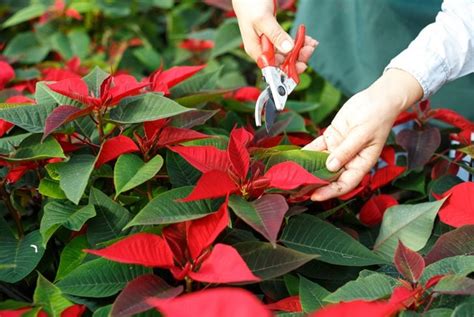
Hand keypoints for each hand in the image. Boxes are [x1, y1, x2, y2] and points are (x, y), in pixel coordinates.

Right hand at [232, 0, 317, 72]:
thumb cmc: (250, 4)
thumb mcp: (263, 20)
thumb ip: (275, 35)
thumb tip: (288, 49)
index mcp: (256, 50)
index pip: (273, 68)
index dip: (287, 70)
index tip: (302, 65)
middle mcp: (263, 49)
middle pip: (282, 62)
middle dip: (297, 58)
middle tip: (309, 49)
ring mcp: (269, 43)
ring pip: (287, 54)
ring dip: (300, 50)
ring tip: (311, 42)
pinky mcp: (275, 36)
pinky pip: (288, 44)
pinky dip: (298, 42)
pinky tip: (306, 38)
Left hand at [303, 69, 423, 200]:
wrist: (378, 99)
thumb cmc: (378, 117)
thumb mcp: (362, 134)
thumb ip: (346, 150)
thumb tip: (330, 166)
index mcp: (361, 163)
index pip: (345, 183)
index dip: (330, 192)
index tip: (316, 196)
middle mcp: (349, 159)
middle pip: (330, 176)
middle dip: (315, 182)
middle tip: (298, 188)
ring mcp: (339, 149)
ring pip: (321, 162)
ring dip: (308, 168)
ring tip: (293, 174)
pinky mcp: (332, 137)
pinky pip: (317, 147)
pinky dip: (307, 152)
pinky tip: (296, 157)